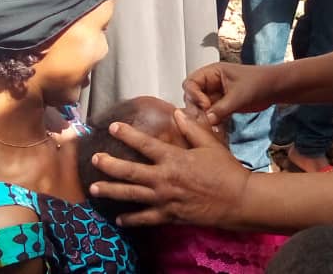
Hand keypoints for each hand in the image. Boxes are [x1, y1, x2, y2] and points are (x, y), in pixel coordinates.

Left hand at [89, 110, 251, 226]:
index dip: (127, 134)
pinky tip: (119, 219)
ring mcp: (165, 199)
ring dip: (111, 190)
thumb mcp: (210, 144)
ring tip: (94, 188)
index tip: (113, 127)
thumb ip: (191, 129)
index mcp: (174, 158)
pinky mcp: (170, 215)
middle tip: (95, 159)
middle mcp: (164, 178)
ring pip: (131, 195)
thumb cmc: (226, 170)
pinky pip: (145, 218)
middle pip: (130, 171)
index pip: (144, 145)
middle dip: (109, 164)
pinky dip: (131, 219)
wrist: (238, 200)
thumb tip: (177, 113)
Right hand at [182, 62, 277, 123]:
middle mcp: (210, 83)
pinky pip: (211, 114)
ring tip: (211, 125)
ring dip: (204, 117)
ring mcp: (215, 95)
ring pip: (200, 108)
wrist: (274, 89)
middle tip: (206, 119)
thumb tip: (207, 120)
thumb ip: (221, 108)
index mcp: (212, 73)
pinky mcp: (221, 106)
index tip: (205, 106)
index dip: (194, 95)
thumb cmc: (259, 83)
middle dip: (197, 108)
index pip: (191, 83)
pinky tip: (217, 128)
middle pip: (192, 96)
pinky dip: (212, 121)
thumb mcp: (239, 95)